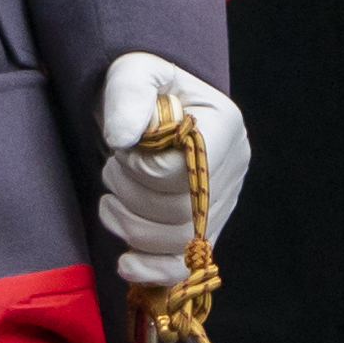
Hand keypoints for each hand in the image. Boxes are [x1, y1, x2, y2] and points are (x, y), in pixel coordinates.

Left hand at [97, 52, 247, 288]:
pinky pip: (185, 266)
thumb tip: (123, 138)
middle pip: (182, 212)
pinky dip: (153, 269)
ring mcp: (221, 204)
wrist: (143, 107)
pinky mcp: (205, 230)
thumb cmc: (140, 87)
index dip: (146, 170)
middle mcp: (233, 168)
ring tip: (110, 200)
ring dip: (131, 227)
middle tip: (110, 172)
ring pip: (179, 242)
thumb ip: (128, 95)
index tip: (123, 150)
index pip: (187, 170)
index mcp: (224, 125)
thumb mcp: (131, 73)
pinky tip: (126, 264)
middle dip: (132, 198)